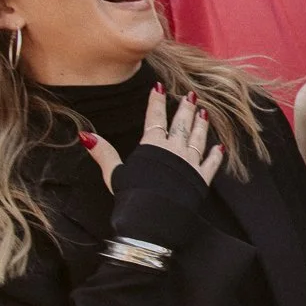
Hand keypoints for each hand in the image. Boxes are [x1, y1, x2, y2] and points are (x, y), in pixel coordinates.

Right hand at [81, 85, 225, 190]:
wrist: (153, 218)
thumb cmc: (131, 196)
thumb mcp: (114, 173)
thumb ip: (104, 153)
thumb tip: (87, 135)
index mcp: (153, 146)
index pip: (155, 117)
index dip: (156, 101)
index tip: (159, 87)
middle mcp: (174, 150)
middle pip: (181, 124)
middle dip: (186, 108)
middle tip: (191, 96)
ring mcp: (190, 163)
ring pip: (198, 138)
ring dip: (201, 125)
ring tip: (204, 113)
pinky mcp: (201, 178)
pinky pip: (211, 163)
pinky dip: (216, 155)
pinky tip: (219, 147)